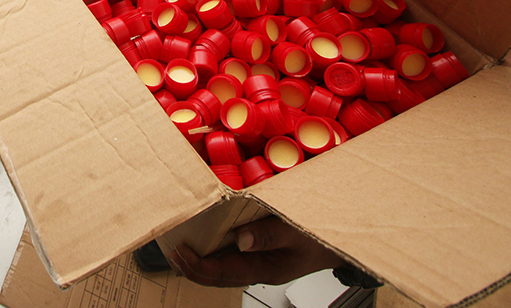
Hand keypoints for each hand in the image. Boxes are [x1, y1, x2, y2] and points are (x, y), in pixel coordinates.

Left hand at [169, 216, 342, 286]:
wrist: (338, 243)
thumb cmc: (320, 238)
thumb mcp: (296, 233)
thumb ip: (268, 235)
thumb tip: (240, 239)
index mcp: (264, 269)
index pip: (222, 273)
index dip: (198, 265)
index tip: (181, 252)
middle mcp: (258, 270)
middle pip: (217, 276)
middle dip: (192, 267)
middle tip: (172, 252)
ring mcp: (259, 264)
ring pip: (222, 269)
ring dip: (200, 261)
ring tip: (181, 249)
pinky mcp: (260, 254)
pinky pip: (232, 258)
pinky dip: (214, 252)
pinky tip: (206, 241)